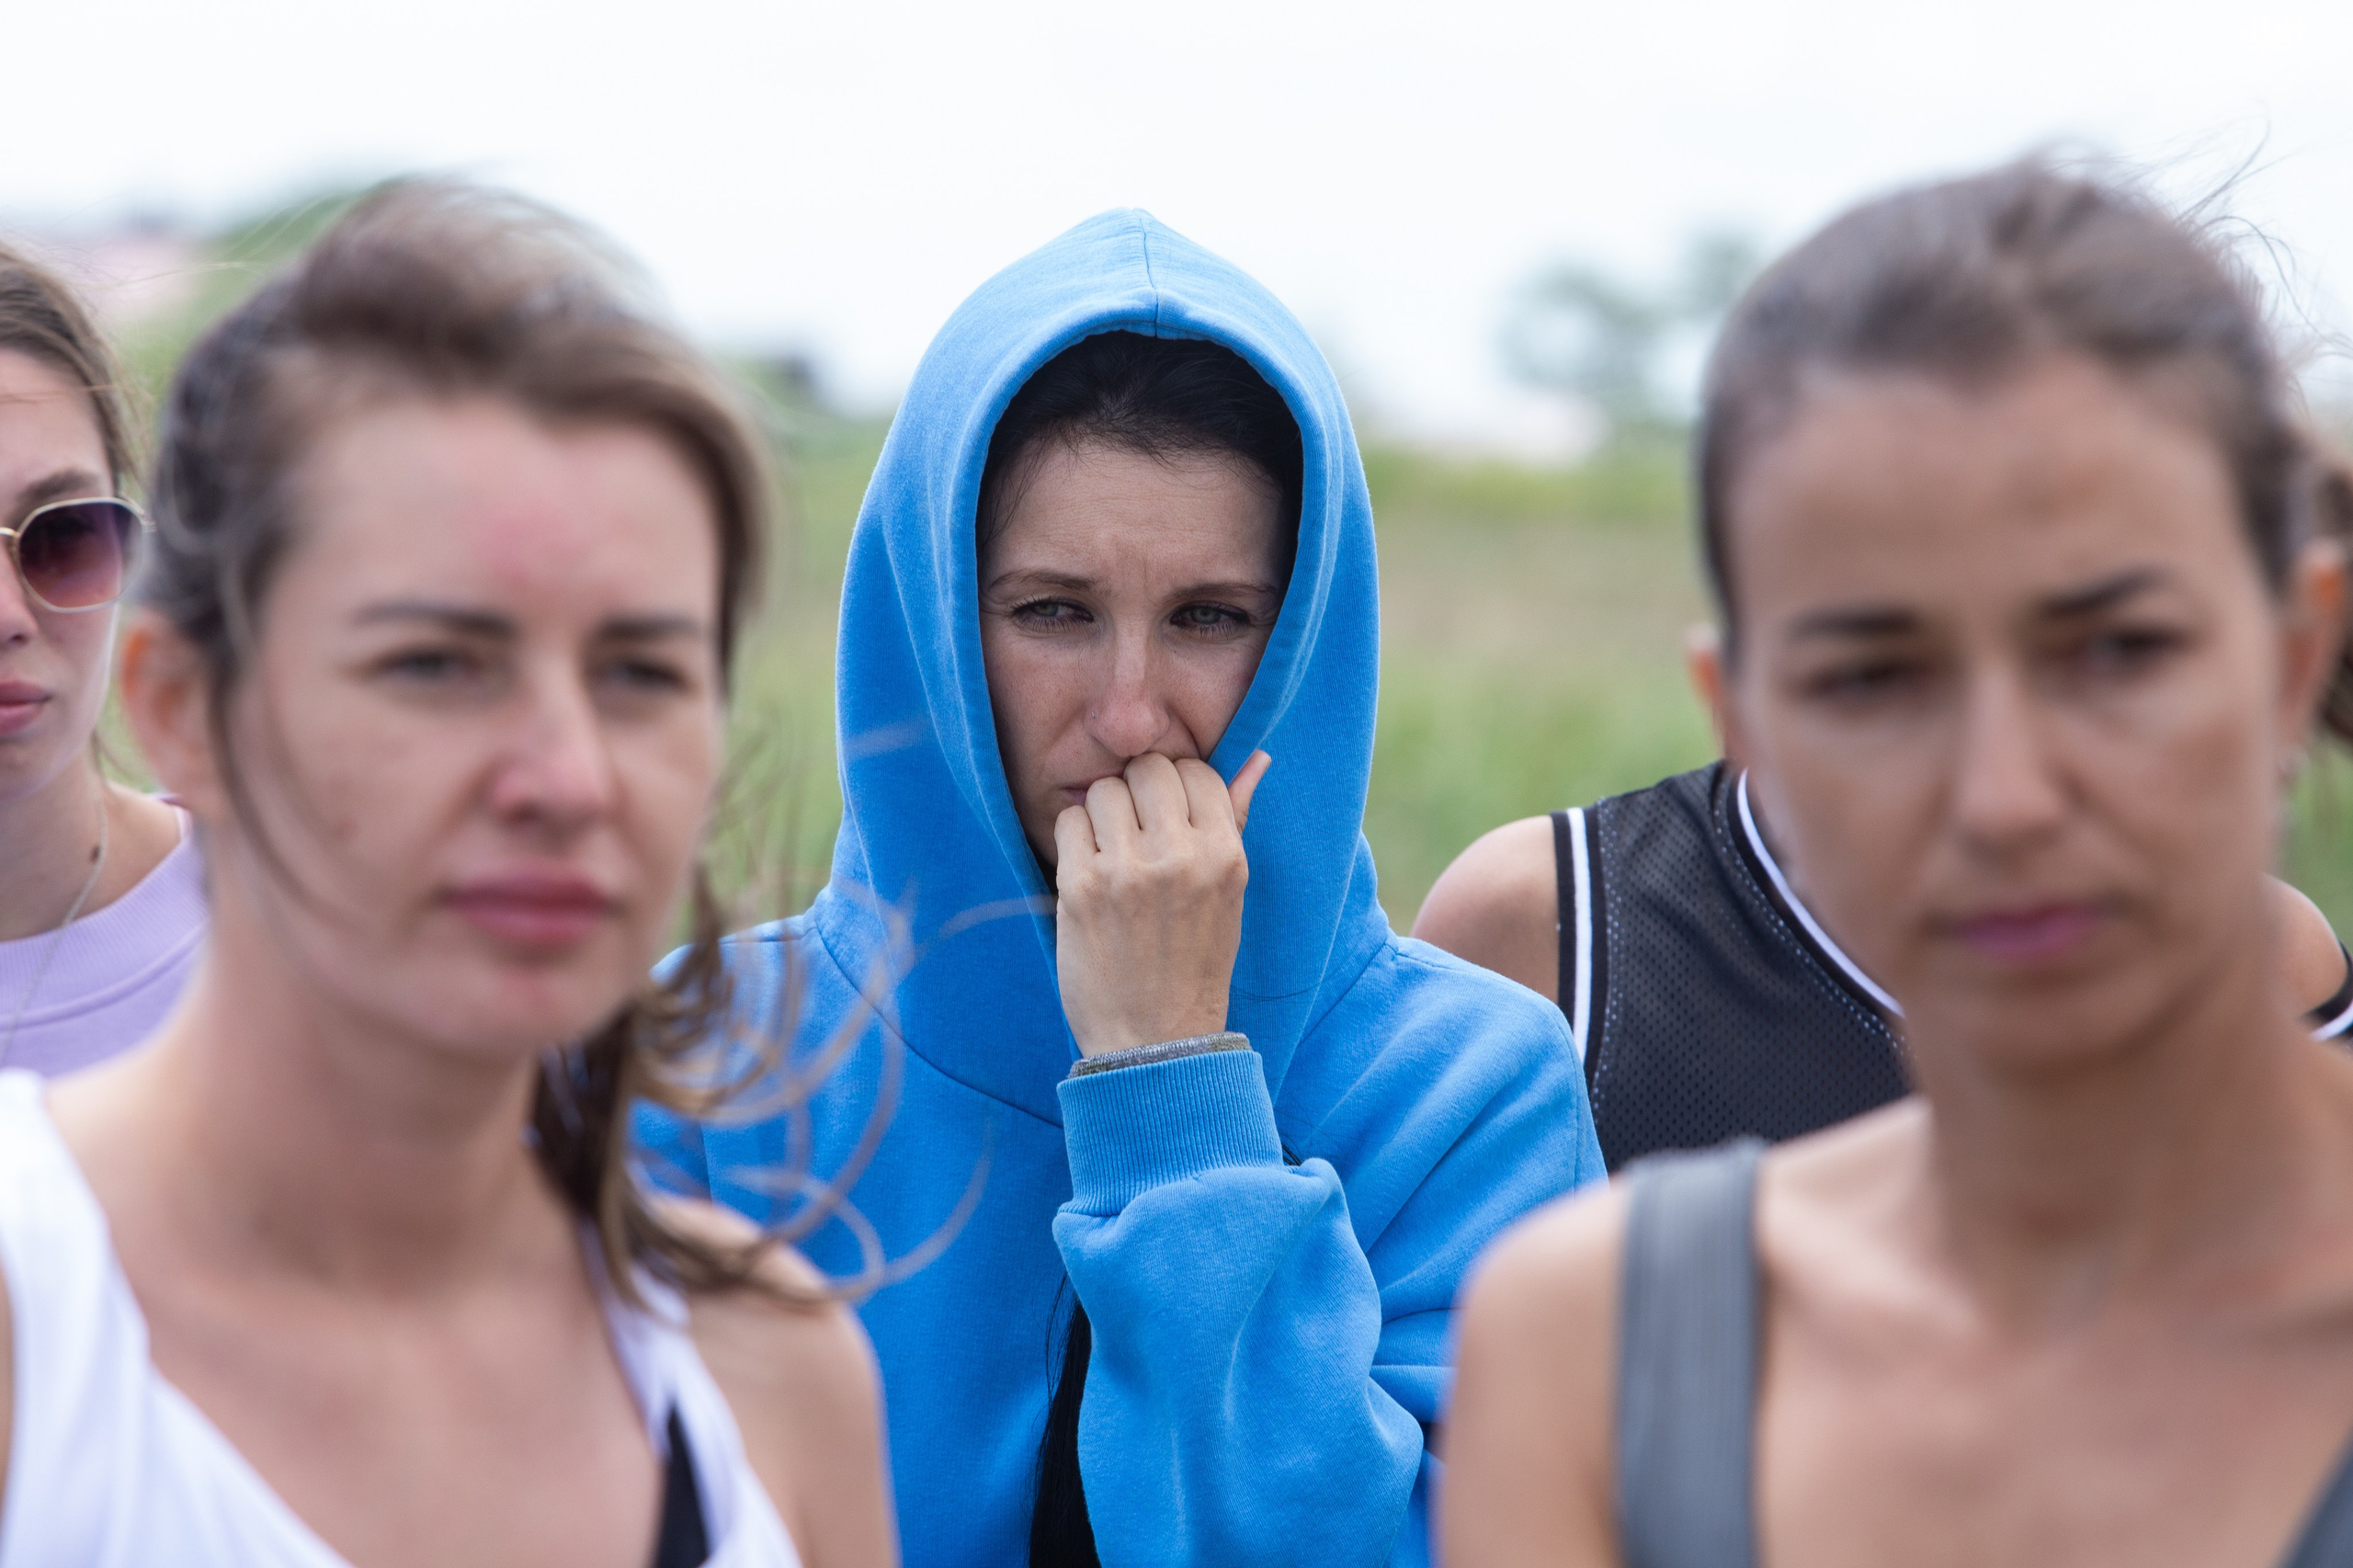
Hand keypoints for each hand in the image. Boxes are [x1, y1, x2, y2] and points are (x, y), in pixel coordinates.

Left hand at [1052, 751, 1271, 1055]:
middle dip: (1139, 790)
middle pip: (1148, 768)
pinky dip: (1075, 839)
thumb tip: (1257, 757)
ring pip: (1104, 789)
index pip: (1197, 770)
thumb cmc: (1196, 962)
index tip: (1169, 816)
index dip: (1178, 786)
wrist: (1154, 1040)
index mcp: (1225, 856)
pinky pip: (1069, 821)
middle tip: (1137, 828)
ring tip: (1113, 852)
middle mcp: (1180, 858)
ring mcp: (1127, 871)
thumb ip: (1235, 819)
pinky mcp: (1080, 887)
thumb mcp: (1229, 893)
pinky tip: (1090, 870)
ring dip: (1103, 813)